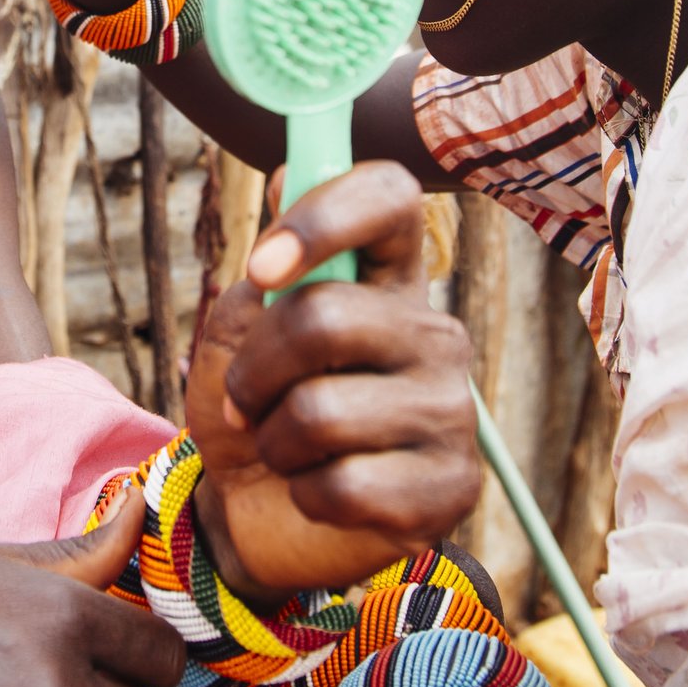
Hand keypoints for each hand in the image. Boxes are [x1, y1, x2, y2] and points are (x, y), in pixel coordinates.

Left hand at [184, 162, 482, 601]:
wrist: (256, 513)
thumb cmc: (252, 408)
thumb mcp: (234, 334)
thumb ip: (262, 270)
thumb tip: (284, 173)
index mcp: (389, 278)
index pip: (391, 198)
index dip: (326, 216)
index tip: (263, 264)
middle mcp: (434, 333)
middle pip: (326, 316)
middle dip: (254, 368)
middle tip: (246, 398)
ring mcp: (453, 411)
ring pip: (322, 411)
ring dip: (273, 439)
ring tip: (284, 448)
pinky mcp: (452, 488)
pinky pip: (343, 484)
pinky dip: (302, 493)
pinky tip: (319, 491)